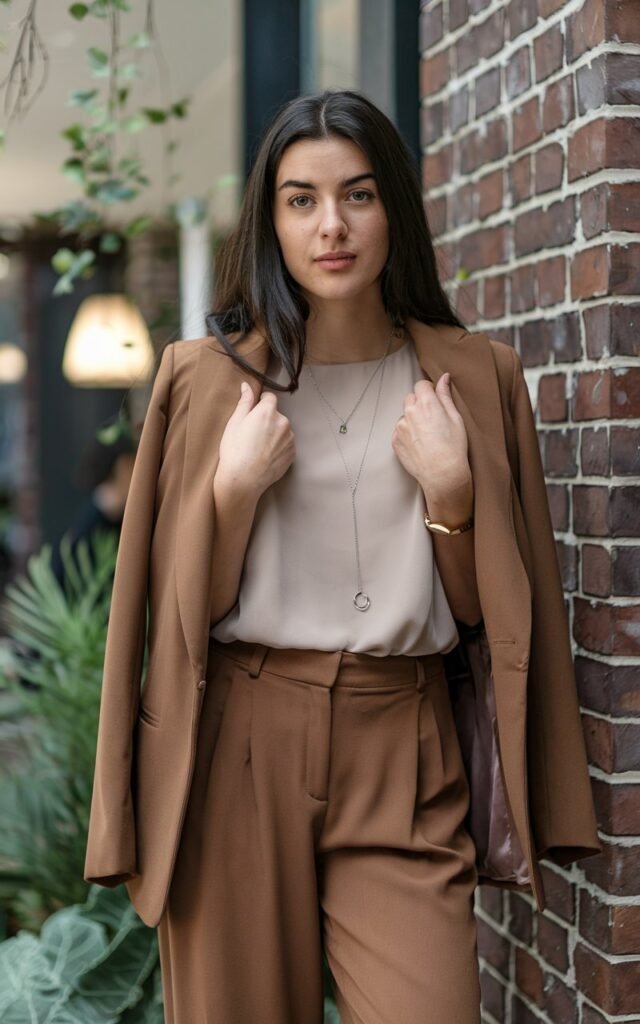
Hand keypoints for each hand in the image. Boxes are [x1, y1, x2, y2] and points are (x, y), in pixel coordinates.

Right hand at [215, 382, 295, 499]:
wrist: (243, 480)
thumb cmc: (235, 451)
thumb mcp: (234, 423)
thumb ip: (244, 402)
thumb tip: (247, 386)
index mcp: (268, 412)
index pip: (270, 397)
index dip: (261, 402)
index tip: (254, 411)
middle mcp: (284, 423)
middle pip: (276, 415)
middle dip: (267, 420)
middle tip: (252, 434)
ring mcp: (290, 439)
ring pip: (282, 430)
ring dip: (274, 434)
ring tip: (258, 447)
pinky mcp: (293, 454)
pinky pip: (286, 445)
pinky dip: (278, 447)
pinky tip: (265, 456)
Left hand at [391, 372, 471, 512]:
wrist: (442, 474)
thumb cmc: (453, 447)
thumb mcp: (456, 418)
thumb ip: (446, 395)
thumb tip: (443, 378)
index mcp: (427, 404)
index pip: (421, 385)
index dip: (428, 391)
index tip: (434, 400)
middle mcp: (410, 412)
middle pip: (410, 398)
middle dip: (419, 403)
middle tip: (432, 418)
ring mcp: (400, 427)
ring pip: (405, 415)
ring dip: (412, 419)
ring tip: (426, 435)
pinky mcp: (395, 440)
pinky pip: (399, 431)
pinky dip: (407, 434)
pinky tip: (420, 444)